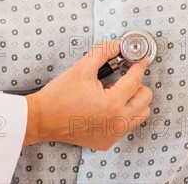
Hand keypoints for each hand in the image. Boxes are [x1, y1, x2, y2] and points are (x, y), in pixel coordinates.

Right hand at [24, 40, 152, 149]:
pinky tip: (106, 106)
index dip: (139, 66)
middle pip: (145, 100)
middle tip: (125, 76)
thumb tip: (118, 45)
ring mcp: (113, 134)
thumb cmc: (59, 95)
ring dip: (133, 101)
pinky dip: (122, 114)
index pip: (135, 81)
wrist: (43, 118)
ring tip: (116, 92)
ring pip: (139, 115)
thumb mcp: (82, 68)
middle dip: (137, 84)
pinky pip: (125, 126)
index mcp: (112, 104)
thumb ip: (103, 52)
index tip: (140, 59)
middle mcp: (116, 122)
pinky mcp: (107, 142)